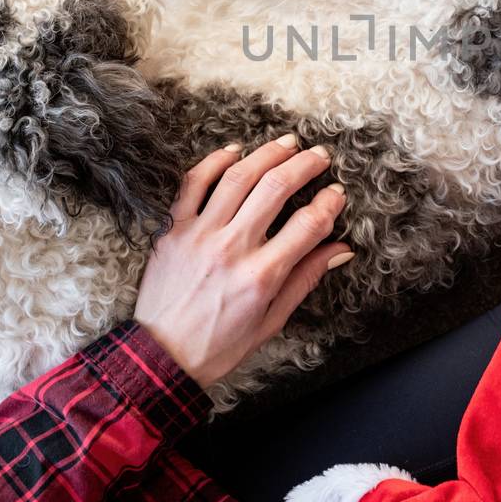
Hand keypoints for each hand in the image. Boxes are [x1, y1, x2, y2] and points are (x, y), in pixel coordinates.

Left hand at [134, 136, 350, 387]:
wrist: (161, 357)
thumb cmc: (219, 345)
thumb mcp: (272, 320)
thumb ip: (305, 279)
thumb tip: (340, 250)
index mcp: (261, 276)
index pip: (308, 224)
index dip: (329, 203)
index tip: (337, 193)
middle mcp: (231, 248)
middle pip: (275, 188)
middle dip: (305, 165)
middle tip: (320, 156)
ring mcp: (199, 234)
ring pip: (238, 177)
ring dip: (267, 154)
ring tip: (288, 144)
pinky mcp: (173, 229)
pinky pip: (193, 183)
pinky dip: (215, 161)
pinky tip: (235, 151)